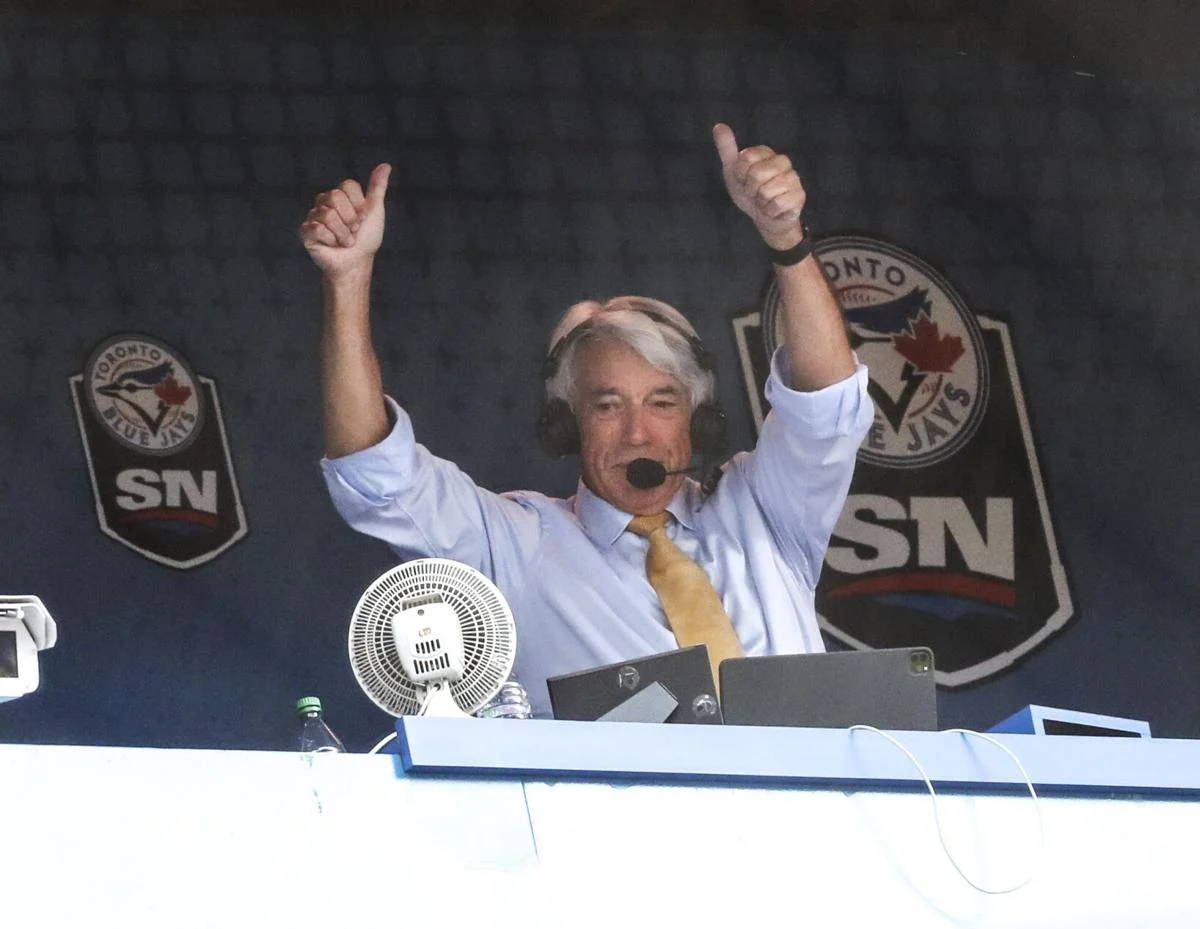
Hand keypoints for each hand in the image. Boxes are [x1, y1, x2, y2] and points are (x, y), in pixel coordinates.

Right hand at [299, 163, 391, 279]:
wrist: (357, 263)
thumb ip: (377, 188)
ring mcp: (313, 216)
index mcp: (340, 195)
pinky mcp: (305, 231)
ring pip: (328, 215)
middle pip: (335, 197)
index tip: (362, 218)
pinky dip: (330, 240)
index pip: (348, 186)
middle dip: (350, 219)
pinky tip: (331, 245)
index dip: (359, 205)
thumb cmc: (366, 239)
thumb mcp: (375, 211)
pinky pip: (317, 228)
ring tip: (344, 241)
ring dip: (342, 234)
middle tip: (353, 231)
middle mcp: (325, 202)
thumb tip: (386, 165)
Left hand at [712, 123, 805, 250]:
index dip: (740, 175)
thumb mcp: (733, 171)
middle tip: (754, 193)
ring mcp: (794, 178)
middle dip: (750, 189)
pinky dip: (770, 211)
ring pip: (767, 191)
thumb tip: (718, 126)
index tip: (743, 180)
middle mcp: (783, 162)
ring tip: (764, 201)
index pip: (746, 159)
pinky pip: (777, 204)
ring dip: (760, 202)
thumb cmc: (749, 193)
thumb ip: (727, 148)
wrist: (763, 218)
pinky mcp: (799, 196)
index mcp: (767, 153)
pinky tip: (773, 210)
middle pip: (757, 174)